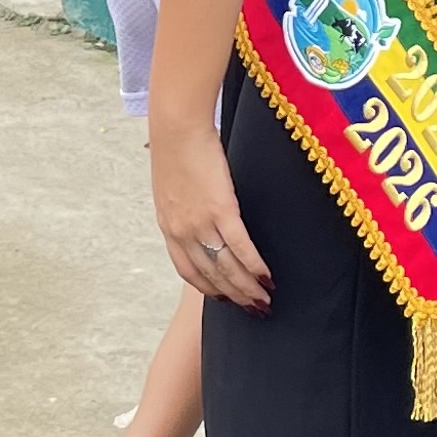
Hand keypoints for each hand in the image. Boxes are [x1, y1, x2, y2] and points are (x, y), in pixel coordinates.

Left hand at [150, 117, 270, 312]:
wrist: (177, 127)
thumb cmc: (177, 148)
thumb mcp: (173, 188)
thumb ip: (185, 208)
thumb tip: (201, 215)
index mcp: (169, 227)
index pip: (187, 270)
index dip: (208, 288)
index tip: (225, 298)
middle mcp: (182, 232)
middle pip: (211, 276)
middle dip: (235, 296)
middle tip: (254, 309)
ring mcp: (200, 223)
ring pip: (226, 268)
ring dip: (248, 288)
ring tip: (265, 300)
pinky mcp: (220, 209)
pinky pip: (240, 247)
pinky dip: (255, 266)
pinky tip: (267, 277)